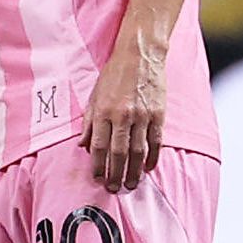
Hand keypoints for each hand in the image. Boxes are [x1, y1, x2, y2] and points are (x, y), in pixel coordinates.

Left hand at [83, 41, 165, 193]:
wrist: (140, 55)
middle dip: (115, 174)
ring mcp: (142, 116)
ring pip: (138, 151)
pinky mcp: (158, 114)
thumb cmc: (114, 74)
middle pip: (118, 153)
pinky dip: (153, 157)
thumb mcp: (95, 94)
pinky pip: (156, 141)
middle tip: (114, 188)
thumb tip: (83, 146)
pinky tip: (149, 168)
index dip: (98, 165)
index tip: (97, 178)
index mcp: (104, 111)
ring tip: (131, 184)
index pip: (99, 146)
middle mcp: (123, 116)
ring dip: (134, 171)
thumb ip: (89, 121)